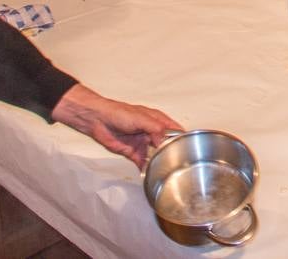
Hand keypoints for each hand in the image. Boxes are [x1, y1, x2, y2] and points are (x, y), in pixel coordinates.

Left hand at [50, 84, 183, 169]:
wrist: (98, 121)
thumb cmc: (119, 113)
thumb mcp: (141, 118)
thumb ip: (155, 128)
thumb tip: (164, 140)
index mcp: (157, 120)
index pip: (175, 130)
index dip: (182, 138)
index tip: (189, 148)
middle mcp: (152, 132)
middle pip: (166, 144)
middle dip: (171, 153)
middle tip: (178, 164)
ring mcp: (143, 143)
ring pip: (155, 155)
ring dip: (159, 162)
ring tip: (165, 171)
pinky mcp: (133, 153)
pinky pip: (142, 163)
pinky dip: (146, 169)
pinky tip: (150, 175)